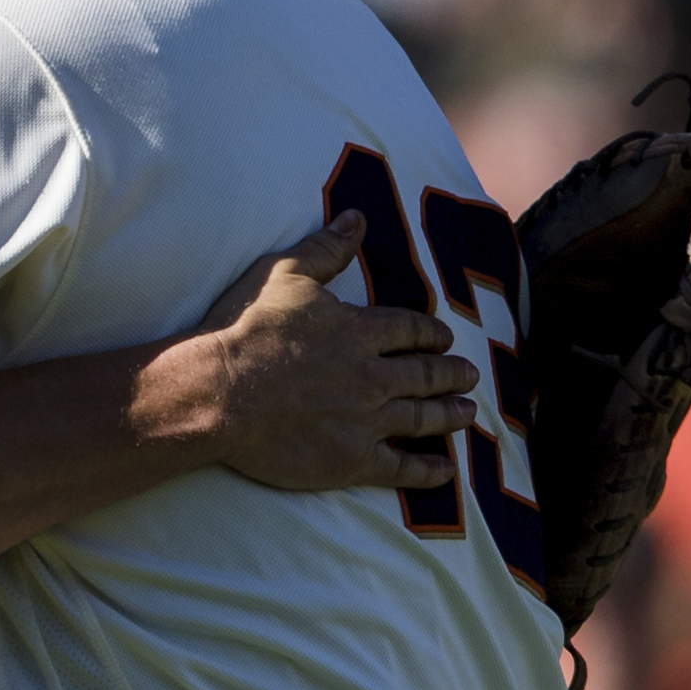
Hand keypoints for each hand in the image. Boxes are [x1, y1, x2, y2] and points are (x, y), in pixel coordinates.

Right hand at [201, 212, 478, 490]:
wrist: (219, 391)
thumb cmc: (247, 330)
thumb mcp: (285, 273)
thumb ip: (326, 248)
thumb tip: (357, 217)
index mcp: (359, 332)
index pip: (410, 330)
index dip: (432, 333)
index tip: (446, 338)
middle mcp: (373, 376)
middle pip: (426, 374)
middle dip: (451, 374)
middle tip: (471, 375)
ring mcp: (366, 421)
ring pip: (423, 418)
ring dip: (450, 415)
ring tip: (470, 413)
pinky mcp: (350, 460)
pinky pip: (401, 468)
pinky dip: (428, 471)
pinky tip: (446, 471)